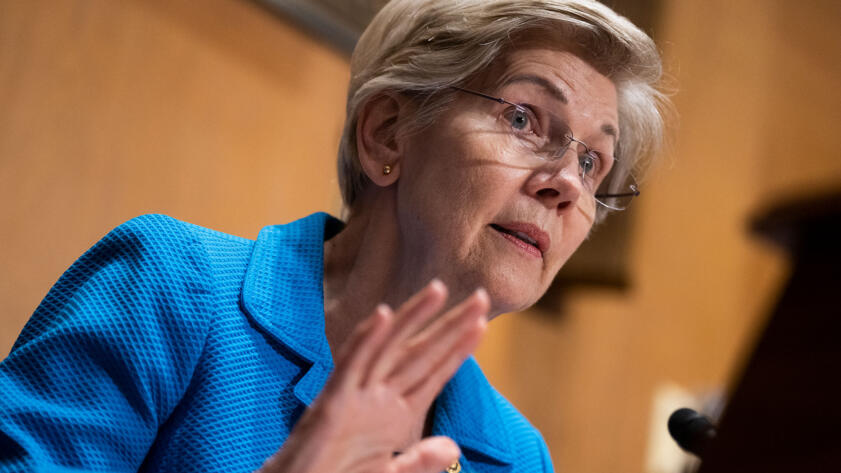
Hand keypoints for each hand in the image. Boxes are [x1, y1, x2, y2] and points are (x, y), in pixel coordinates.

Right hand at [258, 280, 488, 472]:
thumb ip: (418, 461)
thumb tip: (452, 446)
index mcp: (392, 414)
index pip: (433, 374)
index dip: (458, 349)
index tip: (482, 324)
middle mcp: (376, 398)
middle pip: (419, 354)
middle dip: (450, 326)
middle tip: (482, 297)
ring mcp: (354, 396)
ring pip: (388, 348)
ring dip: (413, 318)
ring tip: (439, 289)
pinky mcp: (332, 403)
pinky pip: (350, 365)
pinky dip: (366, 339)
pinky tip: (383, 315)